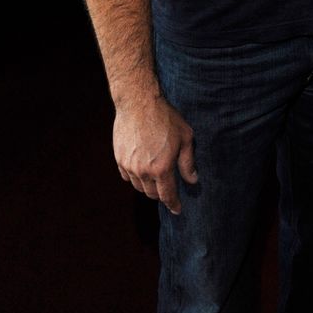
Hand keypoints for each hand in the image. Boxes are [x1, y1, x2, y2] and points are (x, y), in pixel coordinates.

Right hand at [112, 95, 196, 213]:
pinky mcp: (119, 158)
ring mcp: (129, 166)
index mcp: (162, 168)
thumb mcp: (185, 137)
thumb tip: (192, 180)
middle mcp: (143, 171)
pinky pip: (127, 176)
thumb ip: (188, 162)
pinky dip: (135, 177)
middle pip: (152, 194)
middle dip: (161, 194)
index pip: (167, 195)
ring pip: (139, 186)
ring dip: (148, 186)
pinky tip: (142, 169)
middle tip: (169, 188)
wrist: (139, 103)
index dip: (173, 204)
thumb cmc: (166, 118)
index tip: (177, 209)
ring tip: (156, 177)